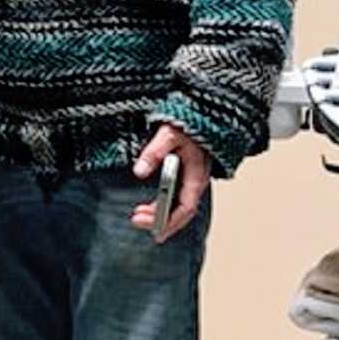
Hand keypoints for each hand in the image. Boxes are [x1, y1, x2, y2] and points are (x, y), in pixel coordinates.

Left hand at [130, 124, 209, 242]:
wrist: (202, 111)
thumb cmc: (189, 122)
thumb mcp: (169, 134)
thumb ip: (154, 152)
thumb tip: (139, 171)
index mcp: (197, 175)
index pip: (185, 208)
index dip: (169, 221)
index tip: (152, 228)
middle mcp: (196, 180)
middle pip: (181, 211)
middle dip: (160, 221)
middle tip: (137, 221)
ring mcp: (191, 178)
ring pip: (178, 205)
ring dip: (160, 215)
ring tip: (139, 216)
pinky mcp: (186, 173)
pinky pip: (176, 197)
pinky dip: (163, 206)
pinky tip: (152, 208)